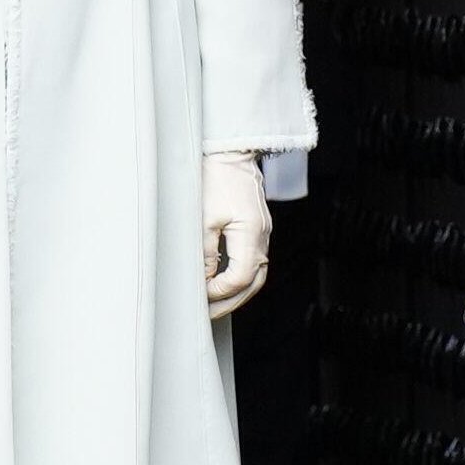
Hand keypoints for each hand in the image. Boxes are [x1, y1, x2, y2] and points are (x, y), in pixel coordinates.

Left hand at [203, 153, 270, 319]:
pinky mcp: (257, 228)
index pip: (240, 277)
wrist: (230, 153)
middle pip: (253, 282)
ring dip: (237, 291)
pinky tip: (223, 280)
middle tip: (209, 312)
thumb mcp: (203, 218)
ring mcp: (263, 232)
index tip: (201, 295)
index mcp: (251, 232)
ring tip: (215, 301)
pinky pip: (254, 260)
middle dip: (231, 300)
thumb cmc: (216, 177)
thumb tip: (205, 279)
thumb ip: (206, 252)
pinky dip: (240, 276)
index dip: (220, 292)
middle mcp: (262, 235)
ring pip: (256, 274)